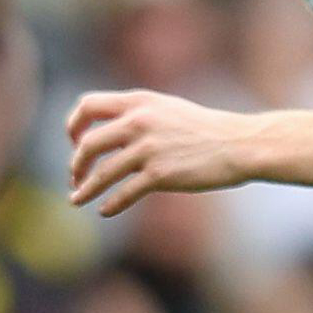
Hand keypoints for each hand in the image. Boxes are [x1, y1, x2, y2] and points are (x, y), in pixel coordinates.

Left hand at [65, 88, 252, 214]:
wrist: (238, 144)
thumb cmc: (205, 129)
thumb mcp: (167, 109)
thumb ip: (138, 114)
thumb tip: (110, 132)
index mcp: (138, 101)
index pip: (88, 106)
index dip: (73, 126)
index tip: (75, 143)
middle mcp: (139, 122)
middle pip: (88, 144)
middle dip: (76, 164)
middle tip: (75, 178)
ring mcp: (149, 149)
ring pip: (102, 173)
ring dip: (85, 189)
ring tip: (77, 200)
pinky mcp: (160, 175)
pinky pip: (124, 193)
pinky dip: (110, 205)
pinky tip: (105, 211)